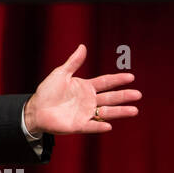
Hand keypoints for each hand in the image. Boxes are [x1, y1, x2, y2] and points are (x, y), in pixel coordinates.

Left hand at [25, 44, 140, 134]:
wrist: (35, 109)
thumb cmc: (47, 91)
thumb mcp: (60, 74)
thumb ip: (73, 62)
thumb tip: (83, 46)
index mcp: (85, 87)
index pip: (105, 82)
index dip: (117, 80)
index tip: (131, 77)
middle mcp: (89, 101)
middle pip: (110, 97)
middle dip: (124, 96)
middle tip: (138, 94)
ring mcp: (85, 113)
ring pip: (106, 112)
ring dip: (119, 111)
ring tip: (134, 110)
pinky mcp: (78, 125)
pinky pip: (91, 126)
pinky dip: (99, 126)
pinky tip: (108, 125)